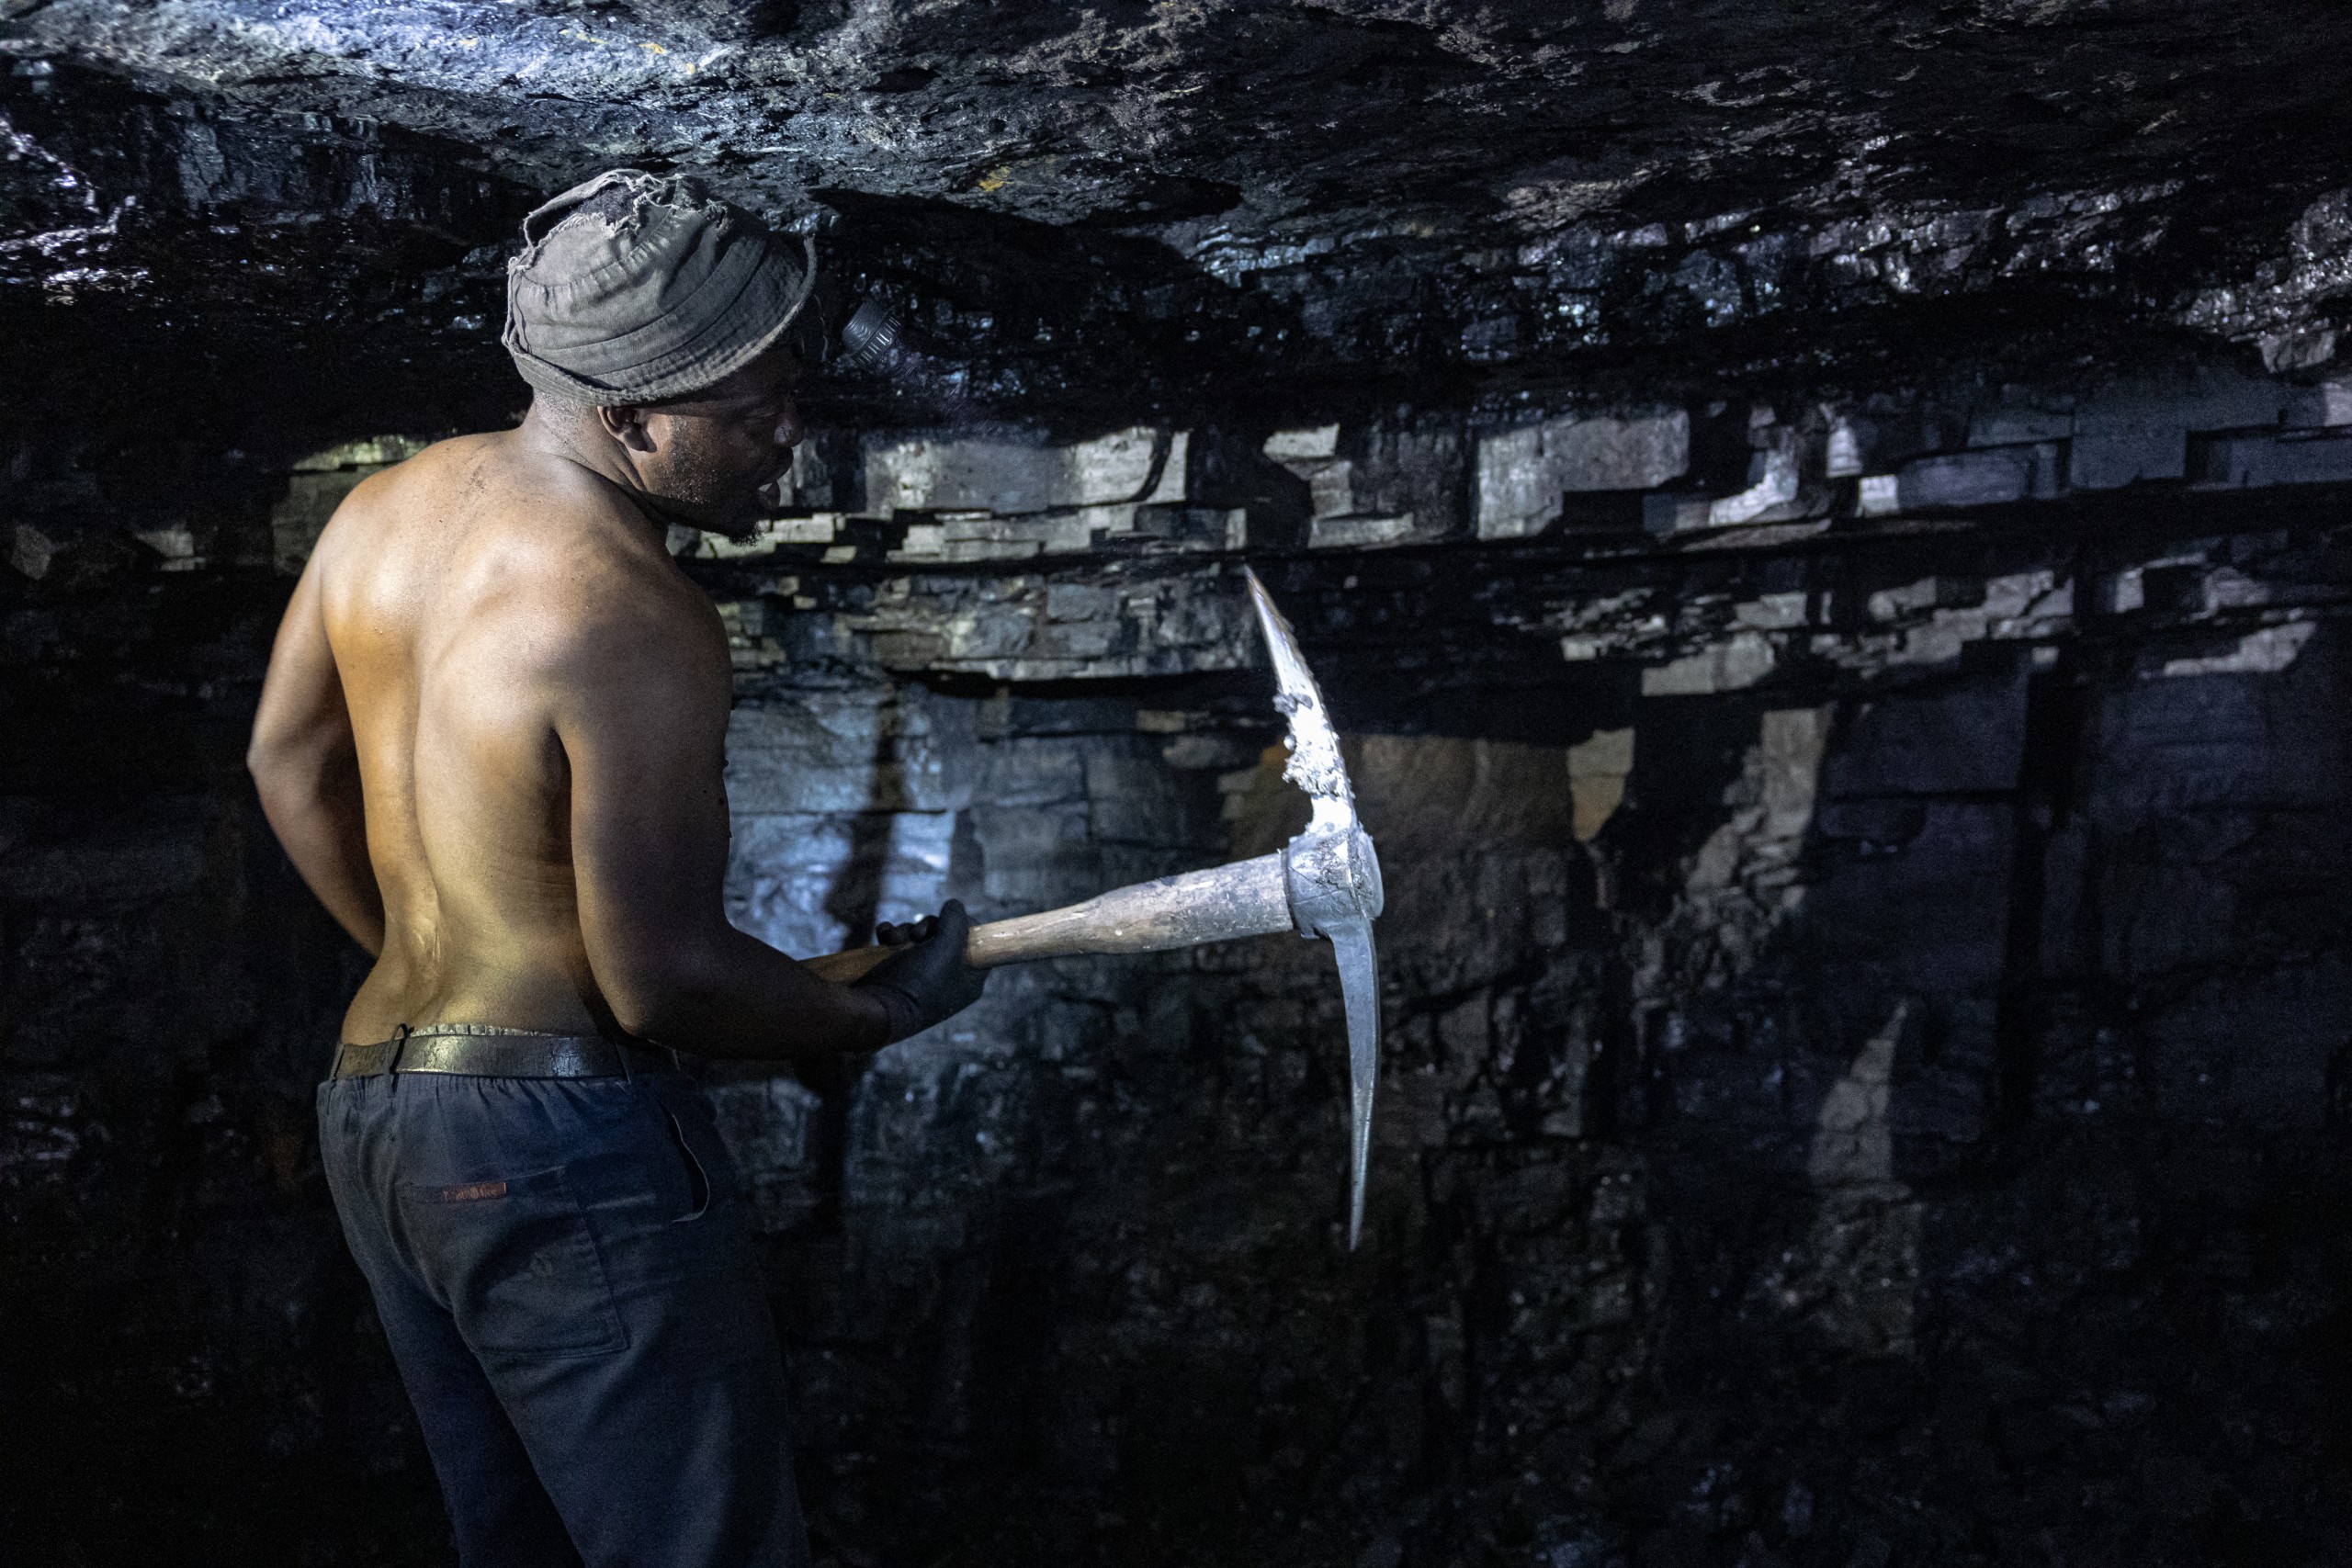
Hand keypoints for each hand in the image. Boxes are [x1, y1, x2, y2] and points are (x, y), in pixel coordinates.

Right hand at [855, 900, 988, 1043]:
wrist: (877, 1009)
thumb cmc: (919, 981)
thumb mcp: (947, 947)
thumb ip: (957, 922)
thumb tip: (955, 906)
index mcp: (969, 979)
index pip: (978, 944)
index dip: (964, 926)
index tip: (950, 921)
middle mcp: (948, 978)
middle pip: (946, 935)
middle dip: (929, 927)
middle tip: (918, 935)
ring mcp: (922, 975)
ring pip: (920, 937)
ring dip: (906, 930)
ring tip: (894, 938)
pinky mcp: (899, 972)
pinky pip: (900, 945)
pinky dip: (892, 937)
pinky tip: (884, 936)